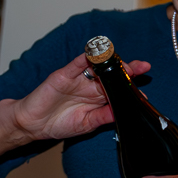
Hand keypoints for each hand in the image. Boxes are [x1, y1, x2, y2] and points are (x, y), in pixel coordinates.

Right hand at [0, 56, 148, 177]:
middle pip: (112, 74)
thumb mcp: (87, 124)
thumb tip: (124, 111)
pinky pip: (77, 63)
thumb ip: (104, 116)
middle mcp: (89, 86)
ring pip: (98, 65)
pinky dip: (88, 56)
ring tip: (125, 62)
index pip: (117, 89)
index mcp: (96, 98)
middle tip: (142, 68)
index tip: (146, 91)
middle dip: (127, 70)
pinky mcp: (63, 74)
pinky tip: (99, 52)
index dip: (130, 87)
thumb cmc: (58, 124)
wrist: (31, 125)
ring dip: (112, 62)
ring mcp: (77, 78)